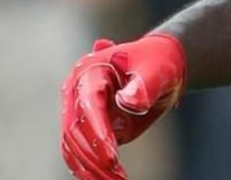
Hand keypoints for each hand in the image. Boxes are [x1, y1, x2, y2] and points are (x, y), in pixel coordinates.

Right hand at [60, 34, 185, 179]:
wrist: (158, 65)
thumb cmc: (158, 62)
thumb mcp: (158, 69)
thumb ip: (145, 84)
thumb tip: (128, 102)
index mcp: (90, 71)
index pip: (89, 104)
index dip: (99, 131)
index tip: (112, 156)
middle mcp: (76, 91)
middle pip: (75, 129)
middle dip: (95, 156)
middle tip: (117, 174)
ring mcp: (78, 110)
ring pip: (73, 146)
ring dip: (91, 167)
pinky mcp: (85, 126)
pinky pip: (79, 151)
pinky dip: (90, 168)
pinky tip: (108, 179)